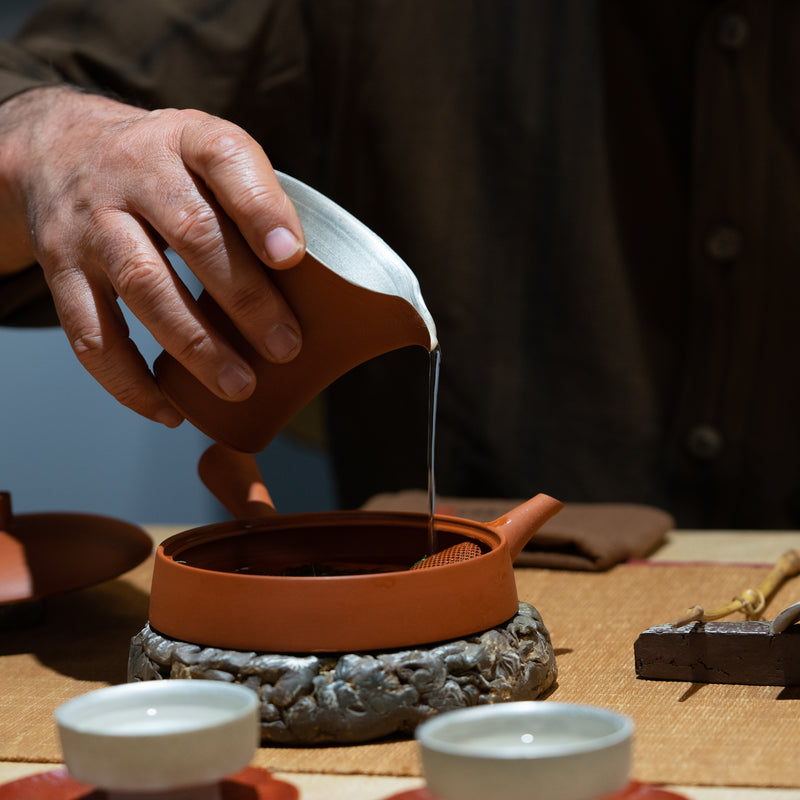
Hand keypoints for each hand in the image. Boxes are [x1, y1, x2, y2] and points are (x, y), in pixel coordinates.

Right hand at [0, 87, 305, 425]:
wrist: (58, 150)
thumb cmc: (166, 168)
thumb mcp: (208, 152)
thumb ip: (257, 197)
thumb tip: (323, 281)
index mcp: (186, 140)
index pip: (226, 160)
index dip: (262, 208)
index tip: (293, 257)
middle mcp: (134, 175)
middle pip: (192, 234)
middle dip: (245, 299)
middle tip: (286, 347)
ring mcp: (92, 224)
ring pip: (144, 286)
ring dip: (195, 345)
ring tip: (239, 386)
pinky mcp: (62, 270)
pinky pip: (89, 333)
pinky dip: (129, 380)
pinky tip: (168, 409)